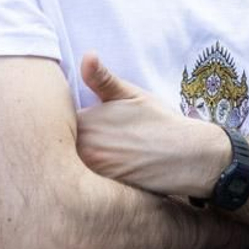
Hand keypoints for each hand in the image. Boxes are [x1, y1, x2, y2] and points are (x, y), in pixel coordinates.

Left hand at [75, 53, 228, 198]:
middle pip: (64, 146)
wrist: (188, 156)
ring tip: (113, 153)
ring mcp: (92, 175)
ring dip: (83, 160)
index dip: (74, 121)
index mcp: (85, 124)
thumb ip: (102, 78)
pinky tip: (117, 169)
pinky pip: (88, 185)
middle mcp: (83, 152)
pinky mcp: (104, 193)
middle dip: (77, 141)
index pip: (61, 122)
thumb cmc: (159, 122)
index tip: (92, 122)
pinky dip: (94, 179)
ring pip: (75, 166)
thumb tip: (87, 56)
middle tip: (106, 139)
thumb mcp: (131, 94)